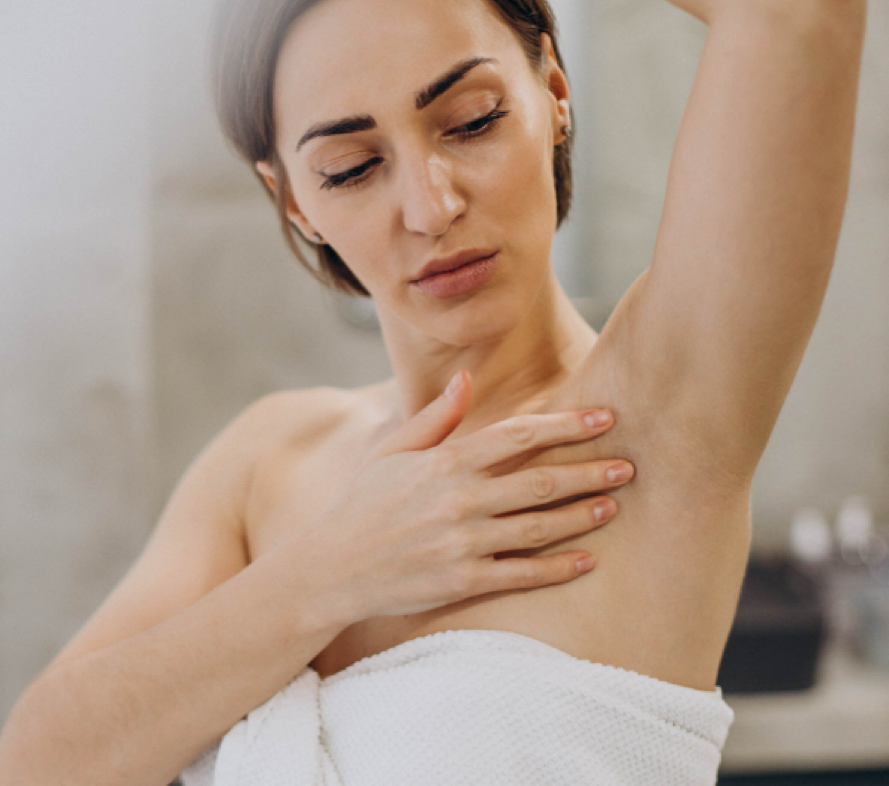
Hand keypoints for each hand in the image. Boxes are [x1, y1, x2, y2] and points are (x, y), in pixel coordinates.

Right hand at [300, 370, 632, 623]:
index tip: (603, 416)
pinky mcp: (463, 581)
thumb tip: (466, 379)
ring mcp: (464, 542)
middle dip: (589, 471)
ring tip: (615, 506)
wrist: (332, 567)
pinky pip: (521, 574)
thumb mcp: (393, 450)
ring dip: (583, 516)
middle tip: (629, 466)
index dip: (566, 424)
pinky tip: (587, 560)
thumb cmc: (364, 503)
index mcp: (446, 461)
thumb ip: (436, 417)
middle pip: (541, 481)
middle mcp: (460, 500)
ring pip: (539, 527)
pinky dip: (558, 568)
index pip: (519, 435)